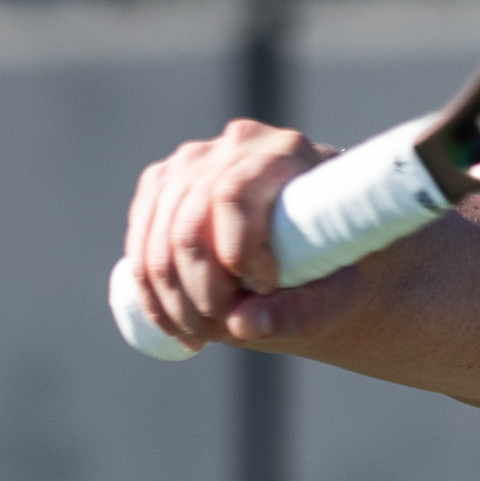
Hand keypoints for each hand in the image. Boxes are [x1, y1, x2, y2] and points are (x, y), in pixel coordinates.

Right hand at [123, 118, 360, 349]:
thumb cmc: (334, 266)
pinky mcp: (163, 183)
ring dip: (169, 298)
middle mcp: (235, 144)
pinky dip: (148, 288)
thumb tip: (240, 324)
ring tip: (200, 336)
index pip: (233, 195)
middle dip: (198, 290)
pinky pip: (139, 239)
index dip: (238, 251)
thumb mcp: (340, 293)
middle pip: (190, 224)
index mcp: (286, 152)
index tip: (266, 288)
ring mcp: (192, 160)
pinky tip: (170, 321)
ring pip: (158, 237)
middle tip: (222, 331)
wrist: (316, 247)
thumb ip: (305, 311)